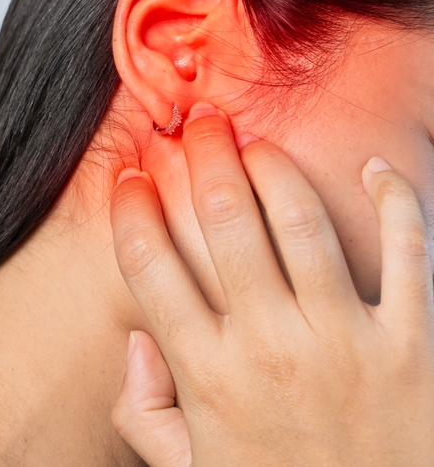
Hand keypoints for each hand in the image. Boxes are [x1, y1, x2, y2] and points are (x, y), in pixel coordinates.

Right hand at [108, 103, 433, 465]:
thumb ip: (143, 411)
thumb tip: (136, 342)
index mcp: (206, 375)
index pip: (150, 265)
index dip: (131, 209)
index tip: (130, 178)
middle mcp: (270, 347)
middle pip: (224, 222)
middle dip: (202, 158)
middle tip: (196, 124)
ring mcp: (344, 342)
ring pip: (301, 223)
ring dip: (273, 167)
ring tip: (255, 142)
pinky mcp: (412, 346)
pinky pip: (407, 254)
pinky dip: (393, 201)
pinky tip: (371, 169)